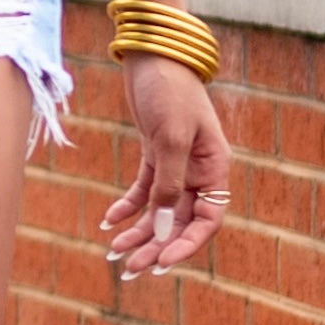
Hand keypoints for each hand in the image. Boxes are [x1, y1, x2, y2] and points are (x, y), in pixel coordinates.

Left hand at [101, 58, 228, 279]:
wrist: (153, 55)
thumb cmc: (169, 91)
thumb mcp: (170, 138)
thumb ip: (168, 183)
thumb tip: (164, 227)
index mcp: (215, 169)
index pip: (207, 220)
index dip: (186, 245)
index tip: (162, 264)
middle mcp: (199, 171)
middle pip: (179, 220)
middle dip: (156, 246)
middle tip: (131, 269)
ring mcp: (176, 163)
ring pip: (159, 209)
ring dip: (139, 232)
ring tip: (114, 253)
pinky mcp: (155, 153)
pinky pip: (143, 190)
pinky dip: (127, 207)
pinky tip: (109, 222)